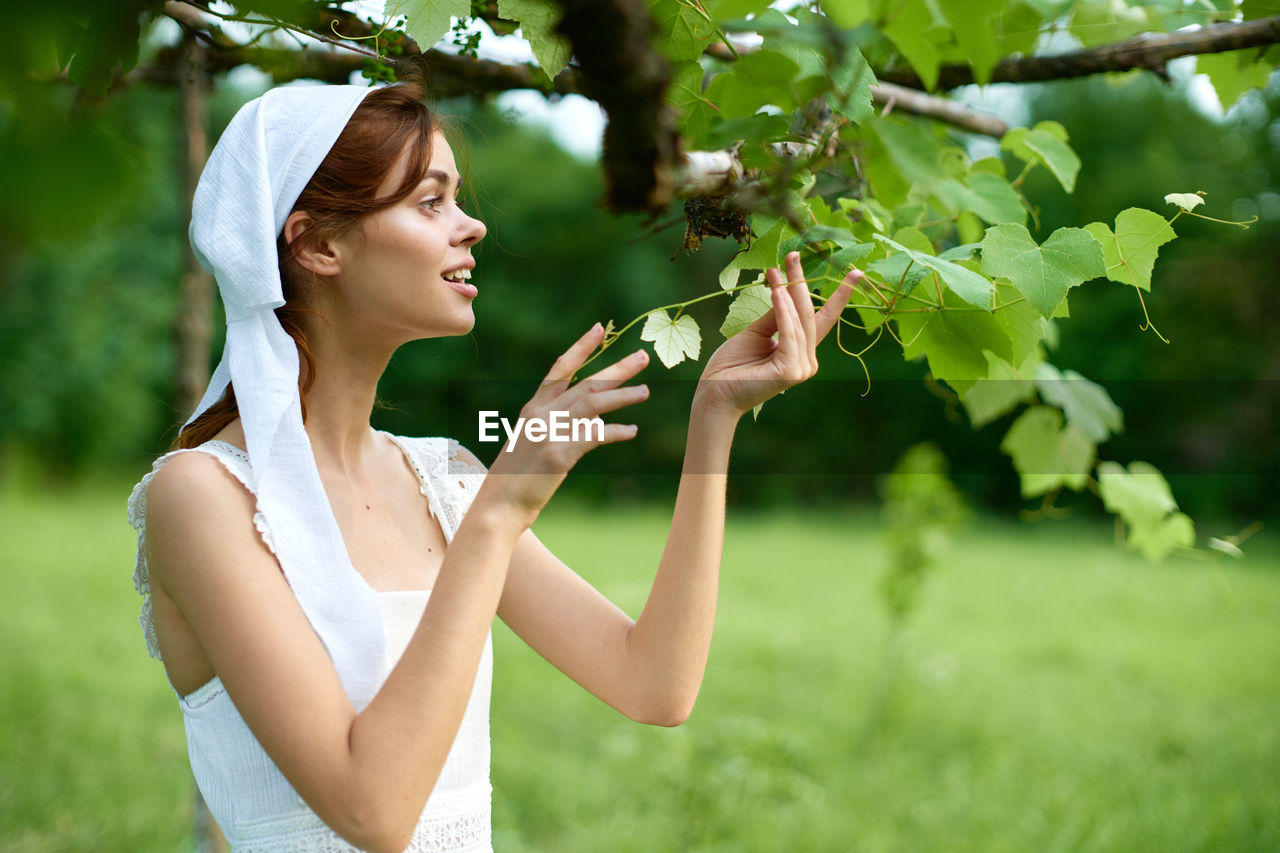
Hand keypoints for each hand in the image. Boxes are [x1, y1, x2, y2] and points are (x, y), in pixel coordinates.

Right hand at [480, 323, 648, 528]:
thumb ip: (551, 426)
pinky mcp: (559, 454)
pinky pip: (595, 435)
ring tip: (645, 392)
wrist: (498, 505)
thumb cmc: (516, 478)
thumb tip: (583, 420)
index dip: (581, 348)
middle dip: (617, 369)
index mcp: (533, 409)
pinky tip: (631, 431)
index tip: (599, 329)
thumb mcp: (529, 443)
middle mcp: (541, 415)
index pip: (560, 369)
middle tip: (643, 357)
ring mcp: (550, 432)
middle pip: (586, 383)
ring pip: (594, 404)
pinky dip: (615, 432)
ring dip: (623, 396)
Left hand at [693, 251, 859, 419]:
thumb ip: (775, 316)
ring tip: (776, 268)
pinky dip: (783, 310)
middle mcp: (807, 361)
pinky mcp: (791, 371)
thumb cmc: (732, 366)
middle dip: (802, 282)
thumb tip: (785, 289)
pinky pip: (789, 332)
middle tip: (793, 253)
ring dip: (788, 291)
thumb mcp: (756, 333)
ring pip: (800, 321)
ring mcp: (802, 368)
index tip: (855, 273)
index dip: (839, 296)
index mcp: (801, 352)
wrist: (714, 393)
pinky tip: (776, 290)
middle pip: (810, 314)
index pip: (823, 319)